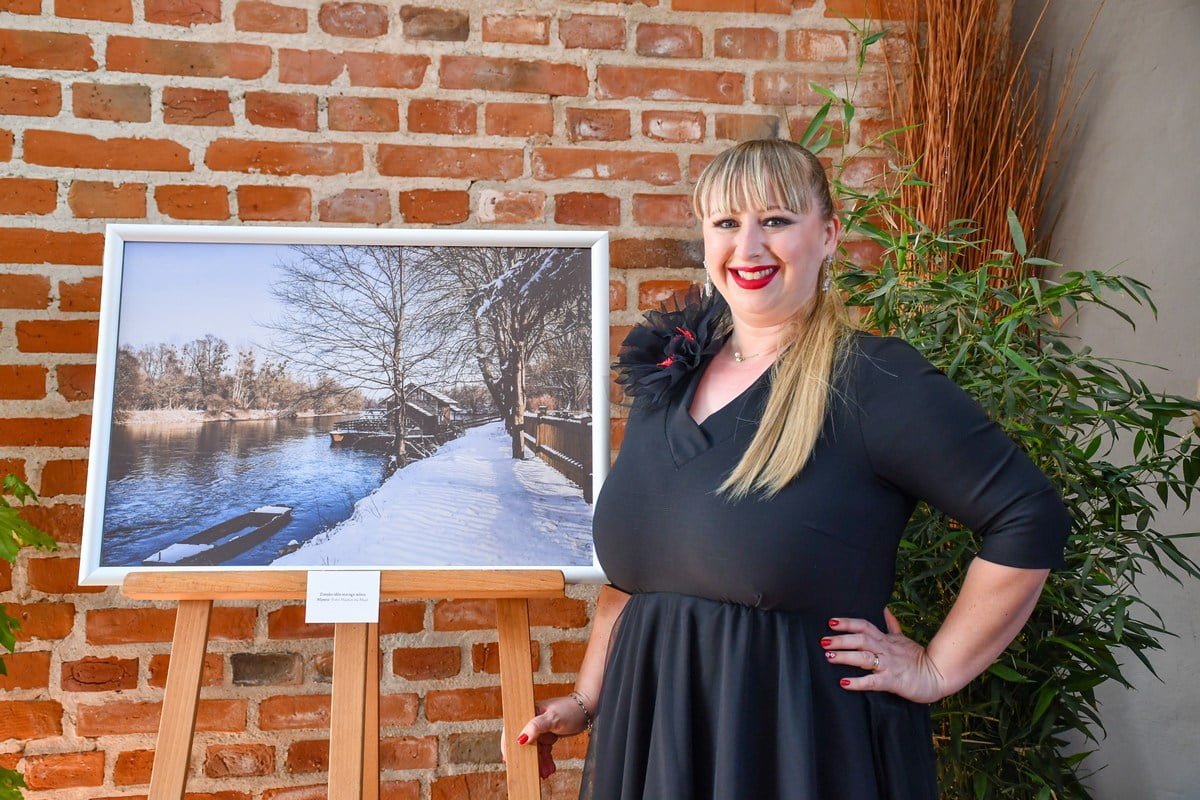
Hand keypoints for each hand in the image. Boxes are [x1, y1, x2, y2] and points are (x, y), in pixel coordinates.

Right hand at [501, 694, 591, 780]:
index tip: (509, 759)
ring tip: (545, 773)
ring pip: (535, 750)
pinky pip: (543, 751)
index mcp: (529, 712)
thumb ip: (536, 727)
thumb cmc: (570, 709)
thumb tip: (520, 739)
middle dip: (528, 758)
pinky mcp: (547, 736)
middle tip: (532, 771)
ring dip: (539, 762)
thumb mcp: (553, 718)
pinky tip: (549, 769)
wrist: (587, 710)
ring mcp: (540, 730)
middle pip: (524, 743)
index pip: (513, 729)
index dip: (509, 745)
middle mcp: (532, 721)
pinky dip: (546, 760)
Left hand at [822, 607, 948, 702]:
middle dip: (841, 639)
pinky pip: (873, 681)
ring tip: (828, 657)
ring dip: (845, 656)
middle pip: (860, 639)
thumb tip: (884, 609)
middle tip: (823, 640)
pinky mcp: (892, 681)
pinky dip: (858, 682)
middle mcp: (885, 649)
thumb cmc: (918, 658)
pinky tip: (844, 683)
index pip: (864, 626)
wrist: (938, 675)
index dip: (847, 623)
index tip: (831, 622)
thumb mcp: (902, 639)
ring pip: (864, 657)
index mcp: (886, 639)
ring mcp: (888, 665)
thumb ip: (891, 625)